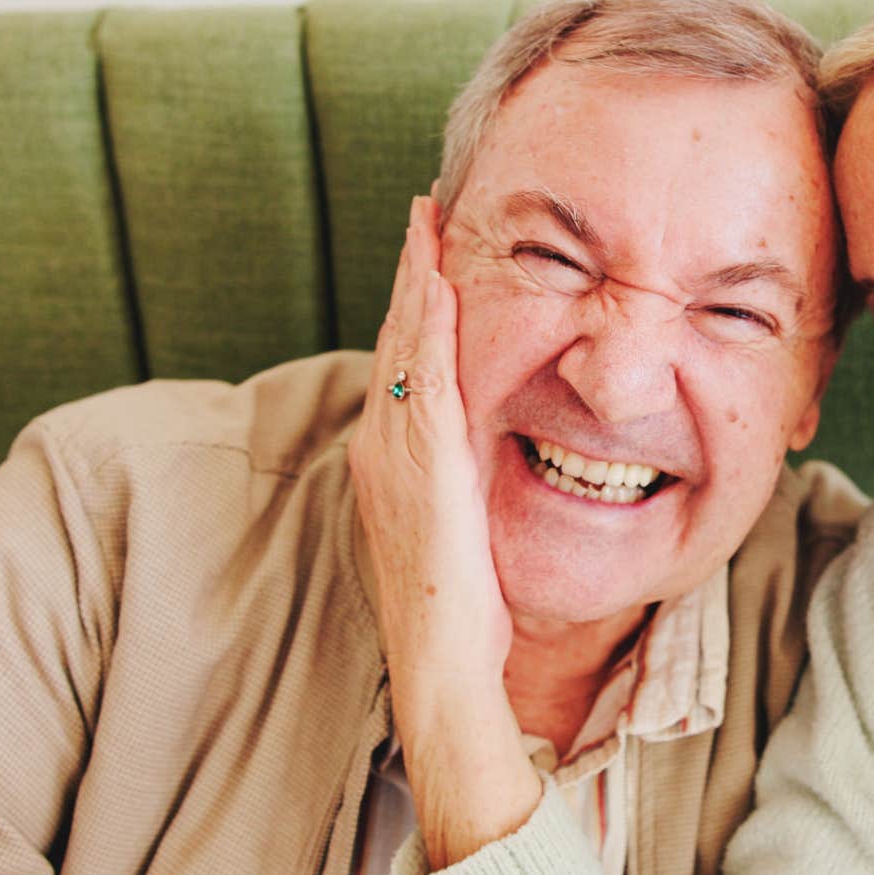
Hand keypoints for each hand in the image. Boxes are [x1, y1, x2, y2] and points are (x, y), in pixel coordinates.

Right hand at [348, 195, 540, 867]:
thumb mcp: (465, 533)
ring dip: (414, 278)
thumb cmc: (463, 614)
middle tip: (423, 210)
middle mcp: (382, 449)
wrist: (442, 664)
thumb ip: (468, 489)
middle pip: (393, 339)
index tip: (429, 253)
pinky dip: (425, 323)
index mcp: (393, 463)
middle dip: (408, 272)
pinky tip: (438, 279)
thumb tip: (491, 463)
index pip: (403, 364)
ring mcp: (395, 454)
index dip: (412, 304)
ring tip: (425, 219)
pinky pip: (421, 376)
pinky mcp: (421, 465)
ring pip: (401, 345)